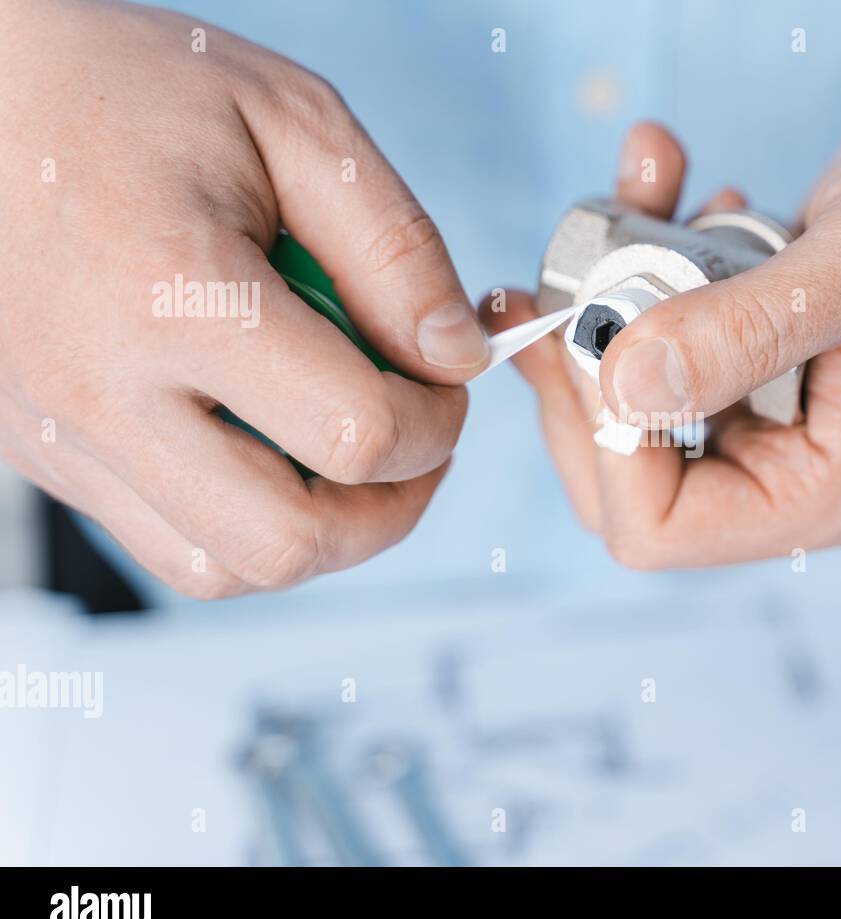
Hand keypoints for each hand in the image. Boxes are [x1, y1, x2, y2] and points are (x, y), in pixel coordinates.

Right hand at [0, 1, 487, 596]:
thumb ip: (396, 248)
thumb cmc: (135, 89)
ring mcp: (59, 434)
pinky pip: (169, 546)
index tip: (447, 383)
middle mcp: (100, 387)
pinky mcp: (43, 453)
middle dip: (391, 510)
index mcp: (174, 293)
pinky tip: (272, 450)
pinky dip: (247, 526)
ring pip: (224, 569)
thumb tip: (460, 356)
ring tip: (349, 456)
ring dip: (320, 533)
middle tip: (417, 448)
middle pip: (289, 541)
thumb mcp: (296, 124)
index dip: (438, 425)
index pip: (356, 434)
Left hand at [484, 117, 840, 567]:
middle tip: (574, 270)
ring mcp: (747, 413)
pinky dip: (638, 248)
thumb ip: (749, 332)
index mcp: (811, 493)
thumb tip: (625, 385)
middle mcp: (771, 469)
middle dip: (580, 364)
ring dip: (604, 282)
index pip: (655, 527)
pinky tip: (680, 183)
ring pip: (615, 389)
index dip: (606, 439)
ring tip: (650, 184)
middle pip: (612, 470)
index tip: (609, 328)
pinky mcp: (732, 357)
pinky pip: (645, 329)